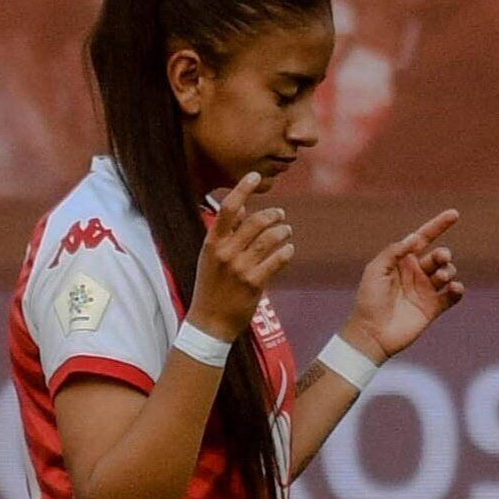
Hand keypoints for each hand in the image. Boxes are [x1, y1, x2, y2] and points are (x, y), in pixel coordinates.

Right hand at [189, 171, 294, 341]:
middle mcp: (226, 253)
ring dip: (283, 230)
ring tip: (286, 231)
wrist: (210, 323)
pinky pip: (278, 260)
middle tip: (280, 215)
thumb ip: (225, 233)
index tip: (254, 176)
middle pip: (256, 221)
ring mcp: (241, 268)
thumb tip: (240, 210)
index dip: (242, 188)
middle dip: (273, 214)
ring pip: (271, 238)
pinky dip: (287, 251)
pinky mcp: (255, 284)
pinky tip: (289, 250)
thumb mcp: (210, 258)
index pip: (228, 208)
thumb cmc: (210, 288)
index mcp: (212, 243)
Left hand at [341, 209, 463, 362]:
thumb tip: (415, 237)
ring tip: (441, 277)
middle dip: (443, 254)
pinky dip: (457, 290)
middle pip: (439, 256)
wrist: (371, 333)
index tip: (454, 214)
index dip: (438, 225)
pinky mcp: (432, 308)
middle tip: (441, 258)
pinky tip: (454, 288)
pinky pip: (452, 296)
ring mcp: (425, 291)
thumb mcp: (376, 270)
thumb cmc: (368, 300)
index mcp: (401, 261)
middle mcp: (415, 273)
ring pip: (448, 273)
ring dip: (448, 271)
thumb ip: (394, 252)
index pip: (423, 238)